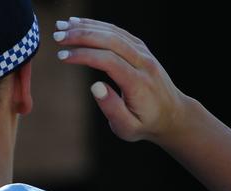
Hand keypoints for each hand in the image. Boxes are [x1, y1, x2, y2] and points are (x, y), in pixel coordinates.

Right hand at [54, 17, 187, 144]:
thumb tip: (94, 86)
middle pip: (111, 40)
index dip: (83, 55)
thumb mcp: (127, 127)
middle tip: (57, 36)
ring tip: (62, 26)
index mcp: (138, 83)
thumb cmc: (145, 124)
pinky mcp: (141, 49)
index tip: (62, 56)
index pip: (108, 60)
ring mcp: (144, 53)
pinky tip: (81, 24)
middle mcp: (143, 63)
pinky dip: (98, 26)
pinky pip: (118, 32)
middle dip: (82, 35)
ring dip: (87, 27)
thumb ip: (111, 108)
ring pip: (114, 32)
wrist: (173, 115)